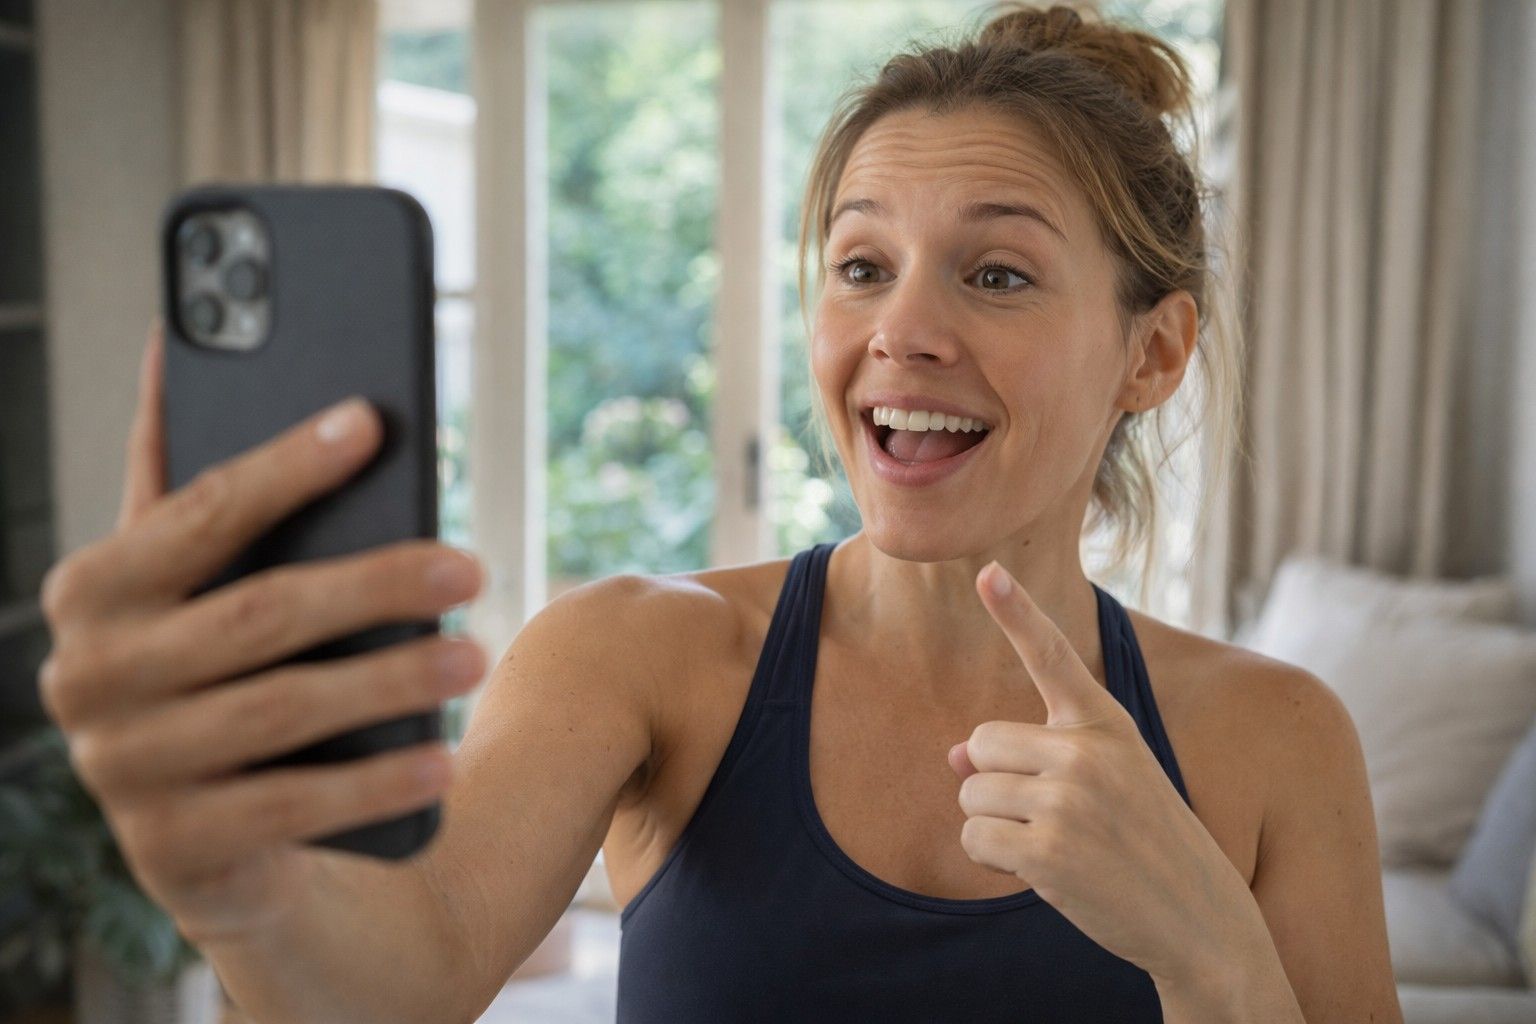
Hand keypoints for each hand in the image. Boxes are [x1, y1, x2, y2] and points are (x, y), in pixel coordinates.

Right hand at [37, 321, 488, 945]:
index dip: (288, 465)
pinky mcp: (170, 852)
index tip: (371, 421)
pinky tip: (441, 761)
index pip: (199, 513)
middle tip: (469, 567)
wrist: (221, 836)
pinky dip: (372, 783)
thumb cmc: (226, 669)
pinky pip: (289, 809)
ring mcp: (122, 771)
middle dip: (374, 584)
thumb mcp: (200, 581)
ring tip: (473, 656)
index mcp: (93, 590)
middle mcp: (86, 678)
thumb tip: (170, 342)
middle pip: (257, 614)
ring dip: (390, 682)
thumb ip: (187, 482)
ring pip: (280, 710)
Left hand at [947, 560, 1254, 986]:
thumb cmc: (1144, 844)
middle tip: (1056, 820)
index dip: (1017, 611)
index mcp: (1107, 724)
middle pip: (983, 742)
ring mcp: (1069, 801)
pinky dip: (993, 861)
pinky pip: (973, 838)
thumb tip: (955, 753)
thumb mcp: (1103, 784)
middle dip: (998, 783)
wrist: (1202, 919)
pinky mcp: (1049, 852)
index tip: (987, 569)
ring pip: (971, 792)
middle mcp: (1088, 752)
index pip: (1054, 657)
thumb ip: (1033, 757)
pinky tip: (1044, 875)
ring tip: (1059, 848)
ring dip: (995, 826)